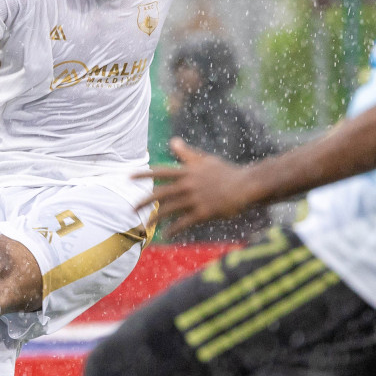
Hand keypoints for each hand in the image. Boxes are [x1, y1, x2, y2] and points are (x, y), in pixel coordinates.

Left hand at [136, 138, 256, 237]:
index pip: (161, 172)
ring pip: (170, 209)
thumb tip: (172, 140)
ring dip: (156, 218)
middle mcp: (188, 184)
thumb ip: (187, 153)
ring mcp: (195, 198)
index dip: (144, 174)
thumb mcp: (205, 160)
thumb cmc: (226, 172)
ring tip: (145, 225)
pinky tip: (166, 235)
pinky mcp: (204, 212)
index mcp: (188, 172)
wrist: (246, 185)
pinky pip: (184, 222)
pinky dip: (174, 229)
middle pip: (161, 193)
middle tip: (131, 209)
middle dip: (144, 202)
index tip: (128, 177)